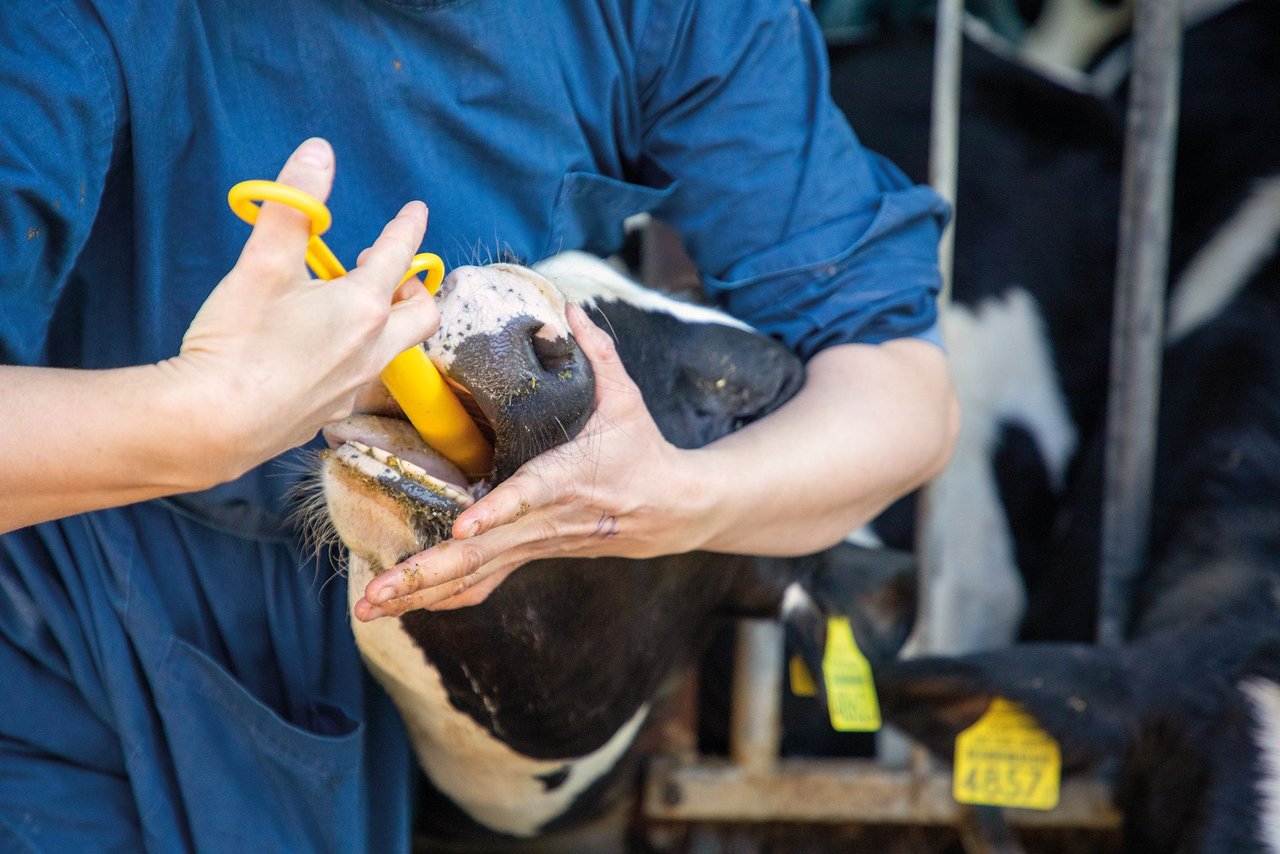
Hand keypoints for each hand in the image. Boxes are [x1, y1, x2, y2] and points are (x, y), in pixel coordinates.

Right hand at [167, 138, 439, 482]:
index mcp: (364, 306)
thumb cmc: (237, 342)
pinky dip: (358, 355)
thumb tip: (318, 153)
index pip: (398, 255)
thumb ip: (292, 206)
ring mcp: (355, 385)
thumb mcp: (263, 263)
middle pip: (420, 313)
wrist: (213, 424)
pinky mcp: (332, 412)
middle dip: (414, 286)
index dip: (407, 228)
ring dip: (387, 321)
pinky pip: (362, 378)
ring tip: (352, 305)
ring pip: (394, 348)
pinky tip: (324, 351)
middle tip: (390, 270)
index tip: (416, 212)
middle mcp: (372, 348)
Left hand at [353, 304, 708, 618]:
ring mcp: (534, 544)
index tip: (462, 527)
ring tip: (369, 606)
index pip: (528, 498)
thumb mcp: (627, 399)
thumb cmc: (642, 449)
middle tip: (376, 591)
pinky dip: (444, 598)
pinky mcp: (530, 554)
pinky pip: (483, 584)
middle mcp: (544, 522)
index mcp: (567, 481)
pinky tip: (405, 608)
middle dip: (424, 574)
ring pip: (472, 575)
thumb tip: (568, 308)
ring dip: (419, 593)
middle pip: (480, 554)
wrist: (669, 510)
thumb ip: (597, 353)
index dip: (497, 512)